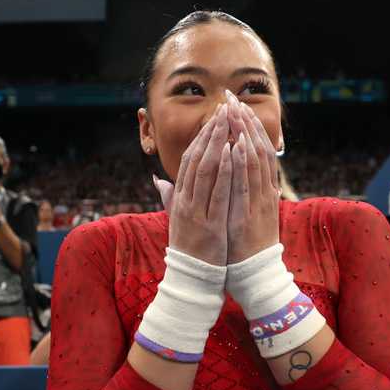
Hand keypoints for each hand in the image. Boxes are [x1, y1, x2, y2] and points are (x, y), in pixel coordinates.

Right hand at [161, 103, 232, 265]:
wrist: (191, 280)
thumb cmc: (189, 249)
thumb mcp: (176, 220)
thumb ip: (168, 198)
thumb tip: (157, 180)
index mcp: (180, 199)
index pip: (189, 160)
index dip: (202, 137)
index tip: (215, 118)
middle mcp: (185, 202)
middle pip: (197, 159)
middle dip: (211, 132)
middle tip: (224, 109)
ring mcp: (196, 213)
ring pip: (206, 170)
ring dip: (218, 143)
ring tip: (229, 121)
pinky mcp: (210, 225)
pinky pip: (218, 193)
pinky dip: (225, 171)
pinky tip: (232, 152)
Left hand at [226, 92, 279, 263]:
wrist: (254, 275)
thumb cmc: (247, 245)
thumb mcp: (247, 212)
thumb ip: (244, 192)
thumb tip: (244, 177)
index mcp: (263, 191)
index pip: (259, 151)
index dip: (249, 128)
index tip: (238, 107)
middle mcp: (264, 192)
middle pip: (258, 149)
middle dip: (245, 122)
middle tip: (233, 99)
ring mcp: (258, 202)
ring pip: (254, 161)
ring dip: (244, 134)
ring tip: (235, 112)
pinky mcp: (249, 213)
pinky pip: (245, 183)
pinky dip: (242, 162)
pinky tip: (236, 144)